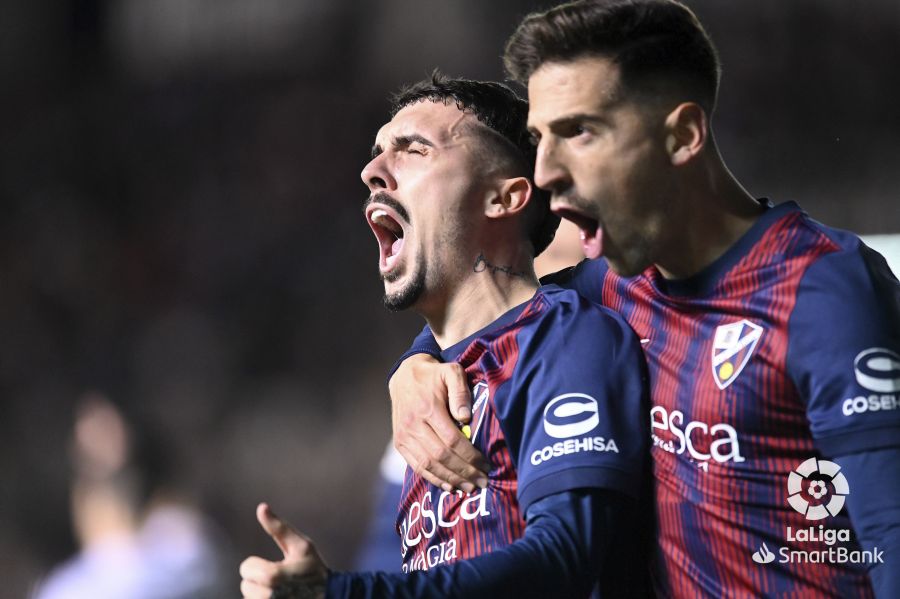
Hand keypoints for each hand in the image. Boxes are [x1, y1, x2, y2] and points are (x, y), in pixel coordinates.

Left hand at [240, 503, 328, 598]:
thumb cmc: (314, 569)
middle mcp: (267, 596)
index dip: (259, 564)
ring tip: (280, 590)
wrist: (330, 595)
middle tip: (279, 580)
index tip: (276, 566)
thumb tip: (261, 507)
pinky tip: (279, 597)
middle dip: (259, 579)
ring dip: (260, 592)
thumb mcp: (301, 546)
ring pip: (249, 597)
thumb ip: (279, 528)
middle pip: (245, 584)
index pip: (246, 567)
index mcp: (272, 576)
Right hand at [389, 354, 489, 491]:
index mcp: (429, 409)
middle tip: (483, 482)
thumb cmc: (434, 375)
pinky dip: (434, 479)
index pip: (452, 441)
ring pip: (429, 465)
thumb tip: (465, 418)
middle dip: (465, 472)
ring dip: (451, 479)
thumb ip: (461, 392)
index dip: (471, 456)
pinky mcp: (400, 443)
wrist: (405, 375)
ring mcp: (404, 436)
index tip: (487, 465)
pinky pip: (416, 466)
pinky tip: (450, 485)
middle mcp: (414, 425)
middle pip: (442, 457)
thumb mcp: (451, 373)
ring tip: (470, 487)